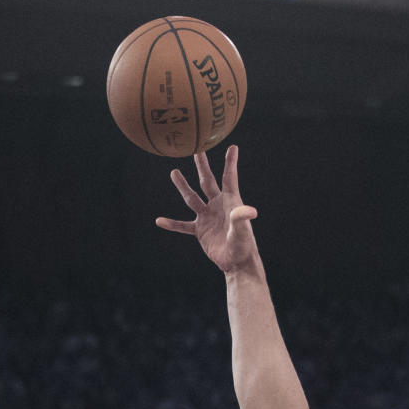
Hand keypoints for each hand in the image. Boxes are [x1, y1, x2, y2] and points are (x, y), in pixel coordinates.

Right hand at [156, 145, 258, 274]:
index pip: (229, 178)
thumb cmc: (243, 245)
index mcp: (230, 201)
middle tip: (196, 149)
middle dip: (202, 166)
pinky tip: (159, 221)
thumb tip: (249, 211)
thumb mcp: (242, 231)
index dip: (230, 163)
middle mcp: (217, 205)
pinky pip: (182, 226)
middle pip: (207, 182)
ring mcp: (207, 217)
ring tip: (174, 172)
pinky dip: (171, 224)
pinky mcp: (200, 230)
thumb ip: (241, 219)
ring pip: (192, 199)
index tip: (232, 147)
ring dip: (182, 186)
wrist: (236, 261)